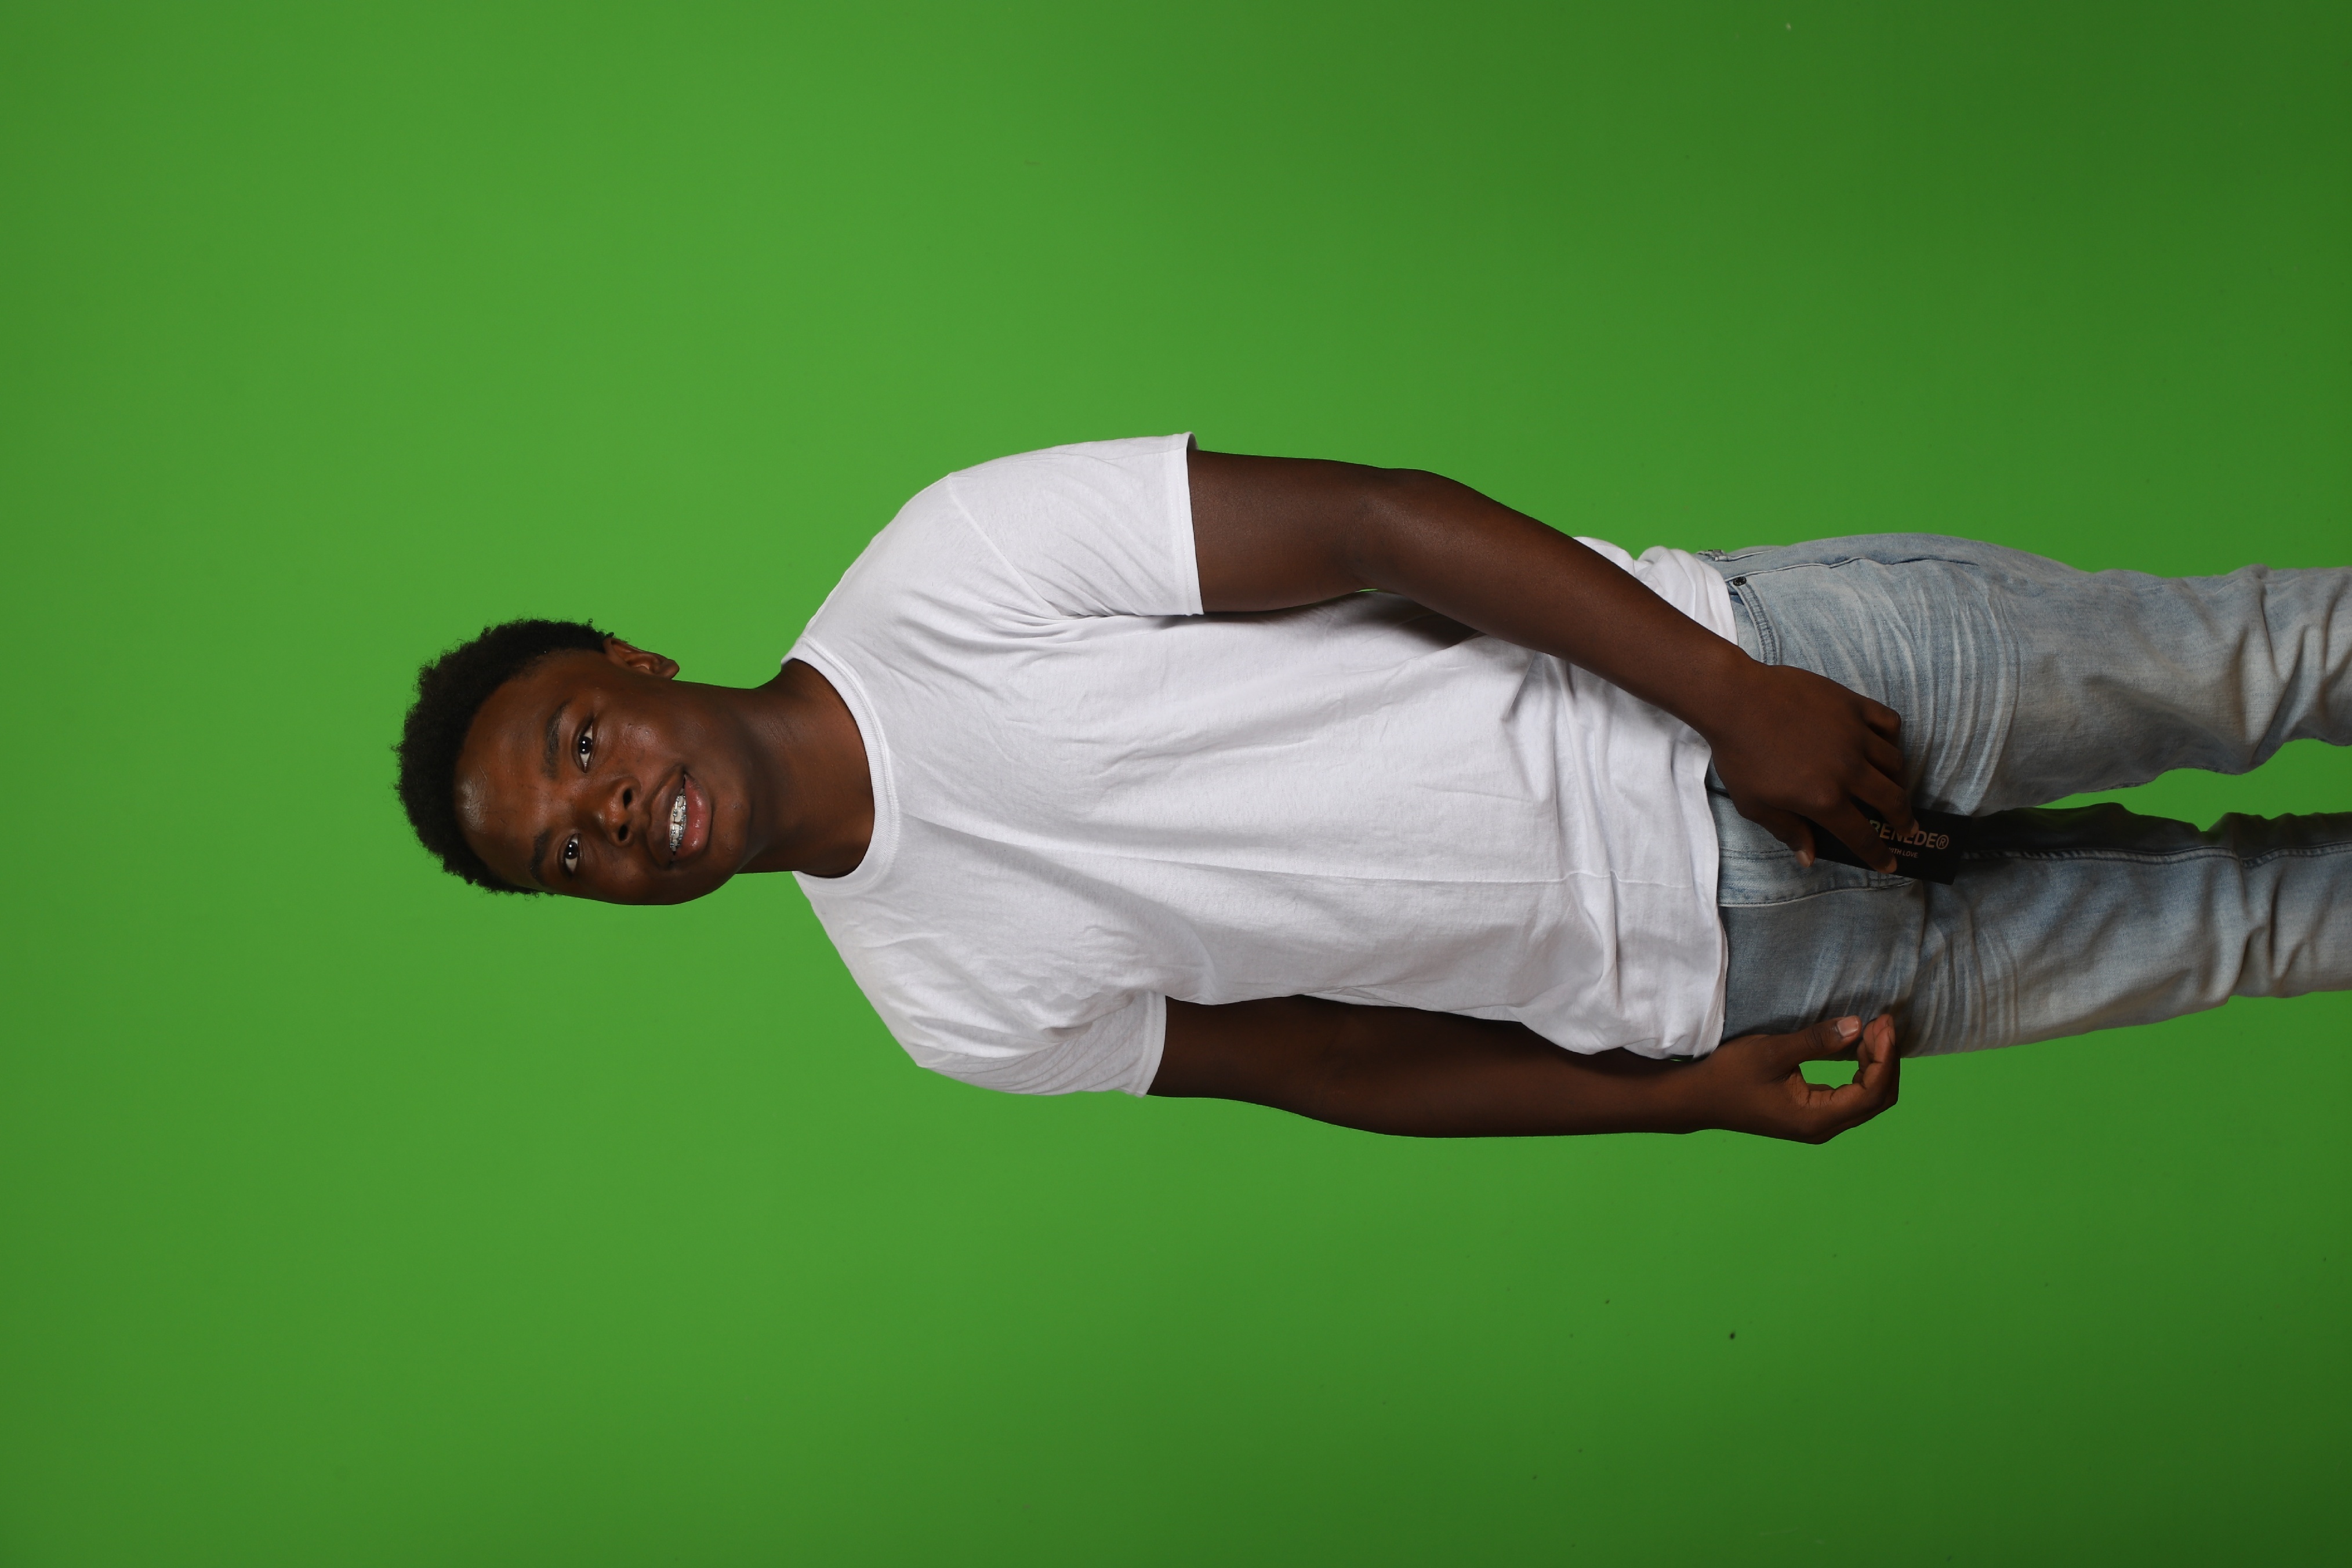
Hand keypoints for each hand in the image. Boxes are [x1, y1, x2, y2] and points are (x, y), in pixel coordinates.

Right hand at [1685, 1015, 1900, 1142]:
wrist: (1697, 1099)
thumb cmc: (1730, 1075)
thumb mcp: (1772, 1052)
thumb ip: (1817, 1041)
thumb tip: (1857, 1025)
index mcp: (1817, 1118)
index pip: (1872, 1092)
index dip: (1885, 1057)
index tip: (1883, 1023)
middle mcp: (1822, 1127)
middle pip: (1877, 1099)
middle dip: (1885, 1060)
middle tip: (1882, 1022)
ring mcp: (1816, 1123)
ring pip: (1866, 1099)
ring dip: (1874, 1065)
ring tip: (1871, 1030)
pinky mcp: (1809, 1114)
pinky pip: (1850, 1096)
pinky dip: (1860, 1071)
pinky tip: (1855, 1048)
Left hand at [1697, 661, 1912, 871]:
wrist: (1736, 701)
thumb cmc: (1739, 755)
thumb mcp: (1754, 804)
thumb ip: (1786, 830)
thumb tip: (1808, 857)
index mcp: (1824, 799)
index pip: (1861, 835)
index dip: (1877, 854)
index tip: (1889, 864)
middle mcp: (1848, 770)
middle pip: (1892, 800)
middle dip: (1903, 819)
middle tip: (1906, 827)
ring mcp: (1854, 734)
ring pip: (1895, 762)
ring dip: (1899, 781)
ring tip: (1894, 787)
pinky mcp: (1853, 705)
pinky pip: (1888, 721)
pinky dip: (1893, 736)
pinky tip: (1885, 744)